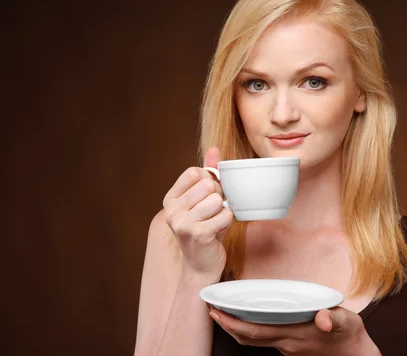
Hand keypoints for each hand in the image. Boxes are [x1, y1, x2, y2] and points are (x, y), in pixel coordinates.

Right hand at [162, 147, 233, 278]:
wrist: (202, 265)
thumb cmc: (205, 228)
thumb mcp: (203, 200)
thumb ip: (208, 174)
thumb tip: (214, 149)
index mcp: (170, 199)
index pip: (196, 172)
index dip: (209, 181)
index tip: (207, 197)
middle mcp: (172, 210)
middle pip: (209, 185)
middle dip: (219, 197)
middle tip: (213, 213)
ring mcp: (182, 223)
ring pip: (218, 200)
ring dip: (223, 211)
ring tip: (215, 223)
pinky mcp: (197, 234)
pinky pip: (225, 215)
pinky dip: (228, 222)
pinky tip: (218, 231)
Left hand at [207, 305, 380, 355]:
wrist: (355, 355)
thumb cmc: (349, 335)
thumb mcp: (346, 322)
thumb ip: (334, 318)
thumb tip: (324, 319)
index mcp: (295, 334)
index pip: (257, 330)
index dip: (234, 323)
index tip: (218, 312)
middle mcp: (286, 342)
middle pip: (248, 337)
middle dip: (227, 324)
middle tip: (211, 308)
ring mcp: (287, 347)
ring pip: (253, 339)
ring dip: (235, 327)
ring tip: (222, 311)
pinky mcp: (290, 346)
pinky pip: (263, 339)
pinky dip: (249, 329)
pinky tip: (247, 316)